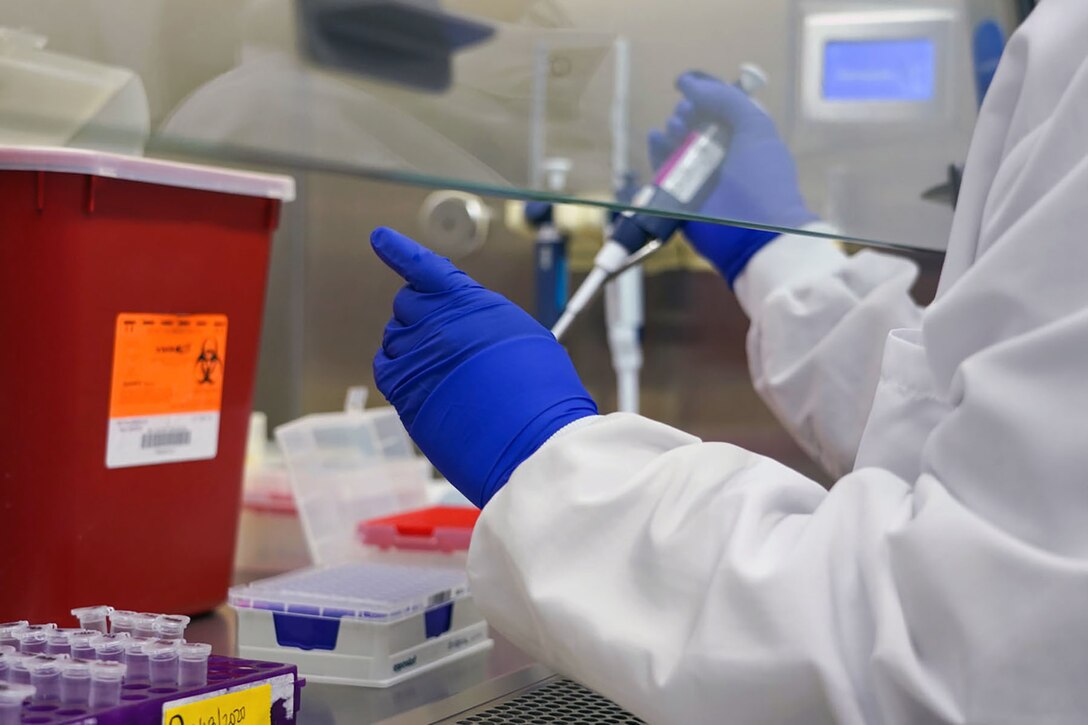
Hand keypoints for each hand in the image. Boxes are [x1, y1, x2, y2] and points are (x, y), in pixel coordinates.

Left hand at [371, 227, 597, 506]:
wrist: (530, 439)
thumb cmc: (541, 395)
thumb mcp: (525, 337)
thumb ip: (485, 321)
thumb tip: (466, 325)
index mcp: (473, 303)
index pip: (427, 269)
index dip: (398, 251)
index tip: (379, 238)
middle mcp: (440, 323)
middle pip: (408, 304)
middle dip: (420, 316)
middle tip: (446, 344)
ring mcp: (419, 355)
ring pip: (394, 336)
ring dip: (411, 346)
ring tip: (443, 373)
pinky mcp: (404, 389)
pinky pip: (385, 366)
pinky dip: (396, 369)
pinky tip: (419, 382)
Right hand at [649, 71, 817, 284]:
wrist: (755, 232)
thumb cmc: (762, 177)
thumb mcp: (754, 126)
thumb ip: (725, 98)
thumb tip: (687, 83)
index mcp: (744, 139)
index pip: (719, 109)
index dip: (704, 95)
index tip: (690, 87)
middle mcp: (721, 157)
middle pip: (694, 124)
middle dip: (687, 113)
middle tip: (687, 116)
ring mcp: (699, 178)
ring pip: (676, 145)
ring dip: (672, 131)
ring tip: (677, 131)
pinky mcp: (678, 198)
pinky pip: (661, 170)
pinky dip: (656, 152)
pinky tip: (657, 138)